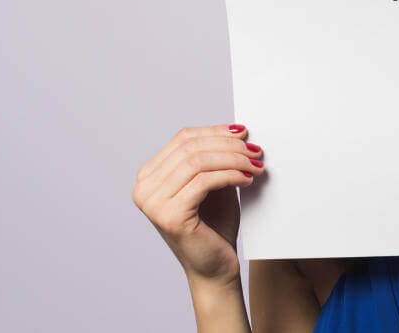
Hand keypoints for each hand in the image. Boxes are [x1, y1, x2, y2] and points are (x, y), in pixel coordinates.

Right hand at [132, 123, 264, 283]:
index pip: (183, 138)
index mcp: (150, 176)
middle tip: (255, 150)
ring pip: (197, 162)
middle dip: (228, 145)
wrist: (215, 268)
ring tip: (254, 165)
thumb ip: (217, 156)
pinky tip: (247, 179)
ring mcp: (153, 203)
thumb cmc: (214, 226)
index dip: (216, 131)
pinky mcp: (169, 215)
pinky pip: (204, 181)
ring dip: (233, 159)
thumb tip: (237, 129)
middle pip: (190, 148)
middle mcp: (144, 188)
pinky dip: (230, 175)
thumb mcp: (214, 182)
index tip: (244, 133)